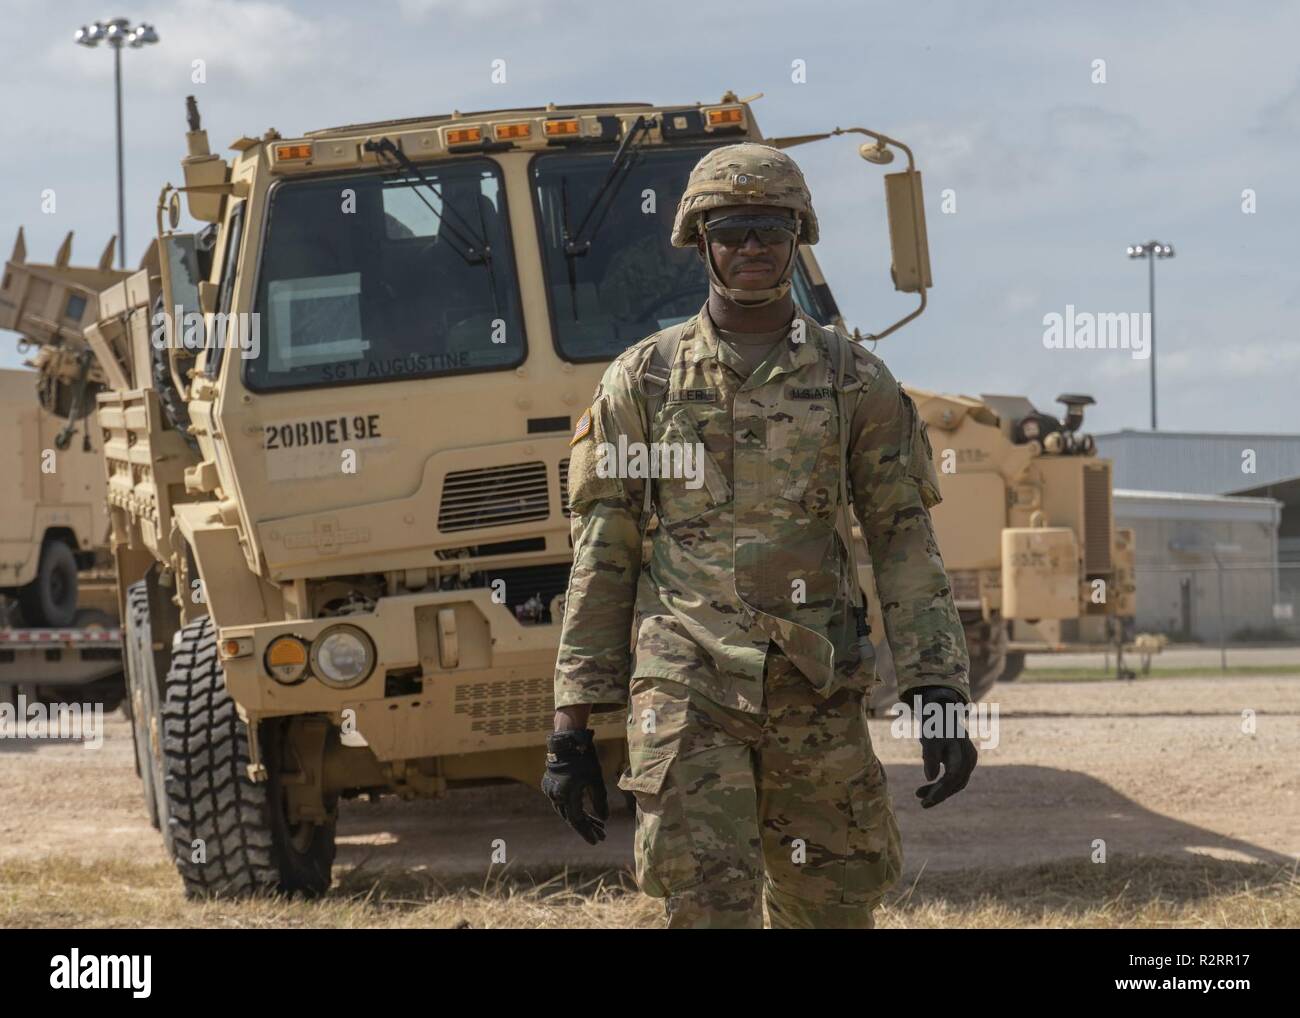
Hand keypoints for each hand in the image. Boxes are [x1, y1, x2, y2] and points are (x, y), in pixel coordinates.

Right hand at [540, 728, 608, 843]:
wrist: (567, 742)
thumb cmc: (584, 760)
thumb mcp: (596, 780)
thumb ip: (600, 801)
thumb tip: (605, 819)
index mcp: (567, 796)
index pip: (577, 821)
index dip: (587, 832)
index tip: (597, 841)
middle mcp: (556, 796)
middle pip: (572, 817)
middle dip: (588, 827)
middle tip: (601, 835)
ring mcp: (551, 791)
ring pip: (567, 811)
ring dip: (582, 818)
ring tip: (598, 825)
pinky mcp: (550, 786)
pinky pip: (562, 802)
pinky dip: (574, 808)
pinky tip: (585, 812)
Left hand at [910, 686, 976, 807]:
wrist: (941, 712)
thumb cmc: (934, 724)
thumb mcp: (930, 739)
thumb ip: (931, 757)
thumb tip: (930, 778)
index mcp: (964, 753)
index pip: (953, 778)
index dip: (940, 791)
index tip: (926, 801)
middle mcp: (970, 760)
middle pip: (956, 783)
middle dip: (939, 794)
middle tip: (922, 803)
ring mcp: (967, 762)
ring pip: (955, 783)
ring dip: (938, 791)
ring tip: (919, 795)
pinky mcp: (961, 763)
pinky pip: (952, 779)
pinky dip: (940, 785)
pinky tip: (925, 789)